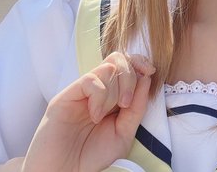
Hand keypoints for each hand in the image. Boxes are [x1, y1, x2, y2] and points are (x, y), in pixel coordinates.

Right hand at [22, 52, 154, 171]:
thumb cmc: (92, 157)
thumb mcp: (124, 133)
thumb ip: (137, 107)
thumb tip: (147, 77)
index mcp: (112, 96)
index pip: (127, 64)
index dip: (140, 63)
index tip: (150, 72)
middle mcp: (97, 90)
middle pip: (119, 60)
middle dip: (130, 78)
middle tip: (125, 105)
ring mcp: (81, 91)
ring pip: (107, 68)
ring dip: (114, 92)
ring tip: (104, 116)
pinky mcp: (66, 95)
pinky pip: (91, 80)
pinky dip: (99, 97)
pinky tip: (94, 115)